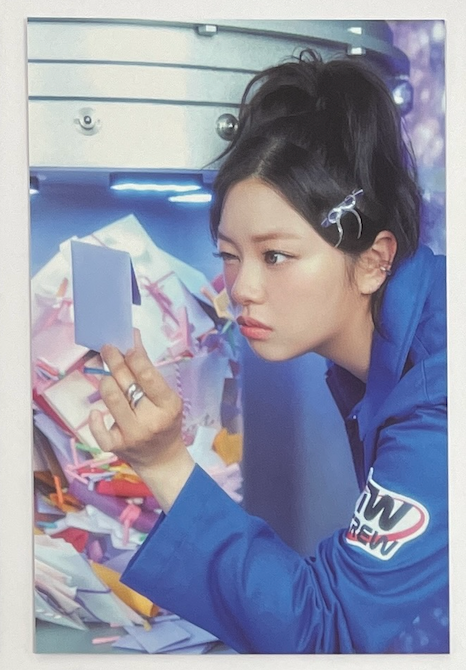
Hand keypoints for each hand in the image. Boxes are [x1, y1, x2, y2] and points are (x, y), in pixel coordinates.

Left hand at [89, 331, 185, 472]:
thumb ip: (148, 370)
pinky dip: (95, 420)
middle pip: (127, 384)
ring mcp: (133, 434)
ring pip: (112, 400)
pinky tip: (95, 412)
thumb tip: (132, 337)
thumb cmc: (164, 421)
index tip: (125, 345)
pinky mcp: (117, 447)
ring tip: (106, 376)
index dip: (134, 357)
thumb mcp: (165, 397)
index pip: (148, 376)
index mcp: (168, 405)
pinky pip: (100, 432)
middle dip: (114, 361)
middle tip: (107, 348)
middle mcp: (151, 420)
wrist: (162, 460)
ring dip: (105, 383)